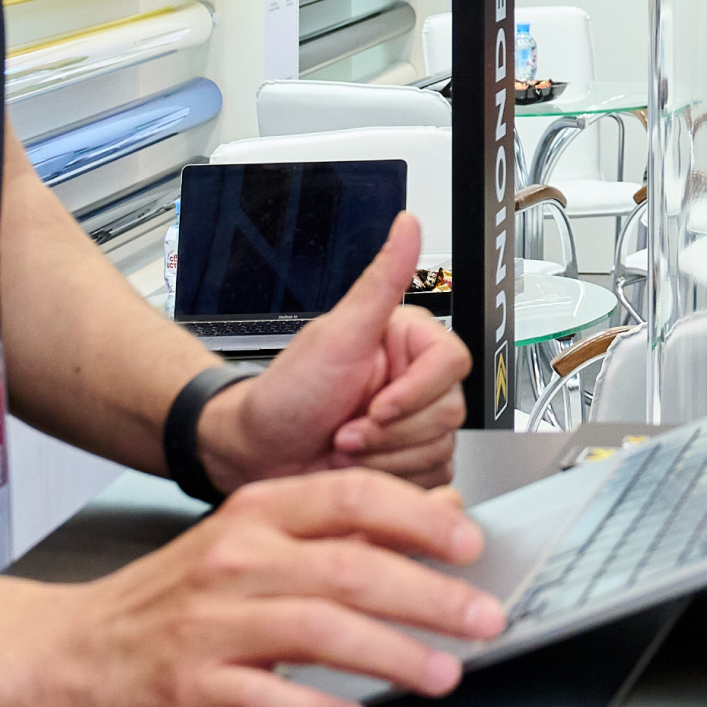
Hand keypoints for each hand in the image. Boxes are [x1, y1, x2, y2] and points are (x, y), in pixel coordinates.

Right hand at [10, 470, 500, 706]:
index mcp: (257, 514)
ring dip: (392, 653)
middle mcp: (236, 558)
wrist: (70, 651)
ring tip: (440, 673)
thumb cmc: (171, 598)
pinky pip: (266, 698)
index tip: (470, 545)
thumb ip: (342, 529)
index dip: (418, 520)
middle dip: (428, 595)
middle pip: (350, 567)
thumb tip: (438, 517)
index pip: (352, 498)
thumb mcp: (255, 543)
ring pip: (320, 629)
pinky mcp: (190, 686)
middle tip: (481, 618)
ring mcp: (211, 623)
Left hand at [199, 213, 466, 493]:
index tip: (377, 406)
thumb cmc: (286, 394)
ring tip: (343, 448)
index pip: (452, 364)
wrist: (254, 454)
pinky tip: (358, 469)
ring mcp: (415, 425)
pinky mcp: (410, 462)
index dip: (415, 393)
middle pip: (449, 413)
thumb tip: (407, 225)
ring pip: (439, 450)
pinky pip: (429, 479)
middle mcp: (417, 381)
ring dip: (383, 460)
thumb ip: (381, 280)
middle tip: (345, 430)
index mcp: (409, 343)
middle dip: (389, 434)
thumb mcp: (336, 334)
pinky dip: (389, 481)